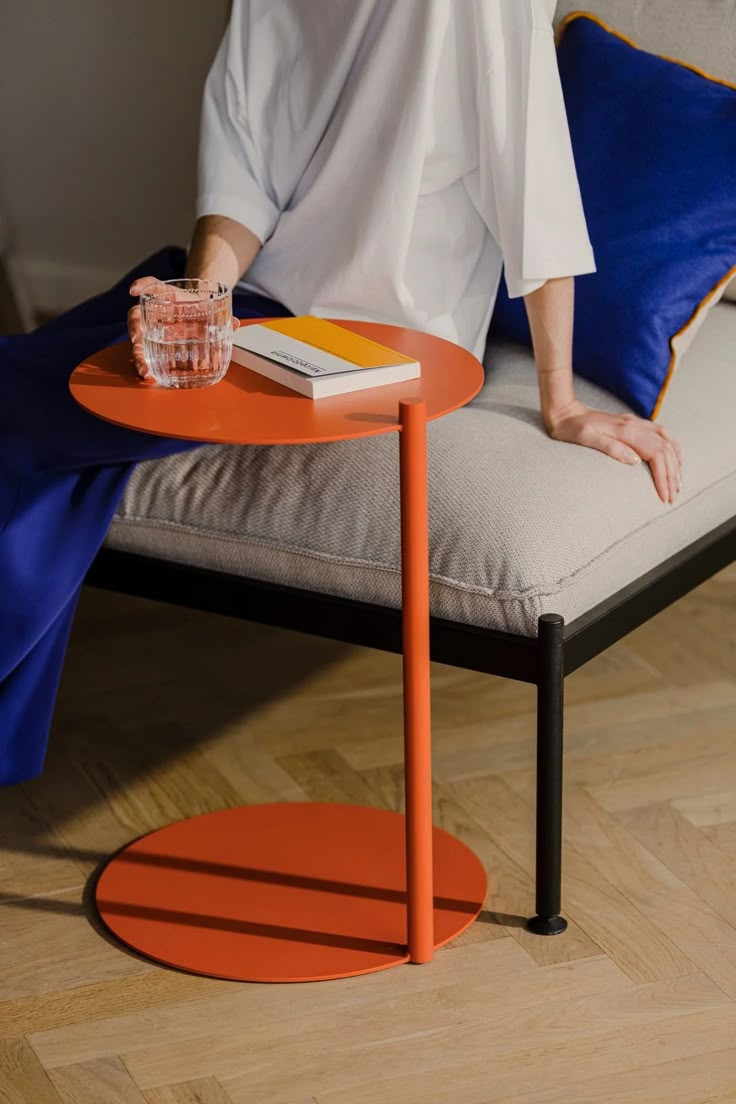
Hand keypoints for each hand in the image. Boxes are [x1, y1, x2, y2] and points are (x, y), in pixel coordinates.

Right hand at [127, 276, 239, 381]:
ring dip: (138, 355)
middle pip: (137, 317)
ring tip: (145, 370)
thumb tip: (236, 323)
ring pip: (138, 339)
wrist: (204, 321)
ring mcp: (154, 331)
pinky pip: (147, 355)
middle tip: (137, 341)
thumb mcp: (215, 312)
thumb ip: (224, 318)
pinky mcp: (155, 347)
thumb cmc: (205, 314)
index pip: (154, 286)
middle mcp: (157, 314)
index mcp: (170, 299)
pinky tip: (151, 378)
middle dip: (134, 329)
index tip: (133, 291)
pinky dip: (147, 366)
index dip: (143, 285)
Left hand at [545, 399, 682, 503]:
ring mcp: (636, 423)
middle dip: (672, 475)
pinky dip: (672, 449)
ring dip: (675, 463)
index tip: (664, 496)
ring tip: (677, 484)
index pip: (655, 455)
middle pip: (665, 450)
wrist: (565, 412)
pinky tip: (675, 460)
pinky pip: (662, 435)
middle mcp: (635, 425)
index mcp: (626, 430)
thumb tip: (635, 460)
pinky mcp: (634, 424)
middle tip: (672, 497)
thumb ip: (610, 447)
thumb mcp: (585, 438)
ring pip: (667, 442)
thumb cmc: (571, 429)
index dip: (663, 476)